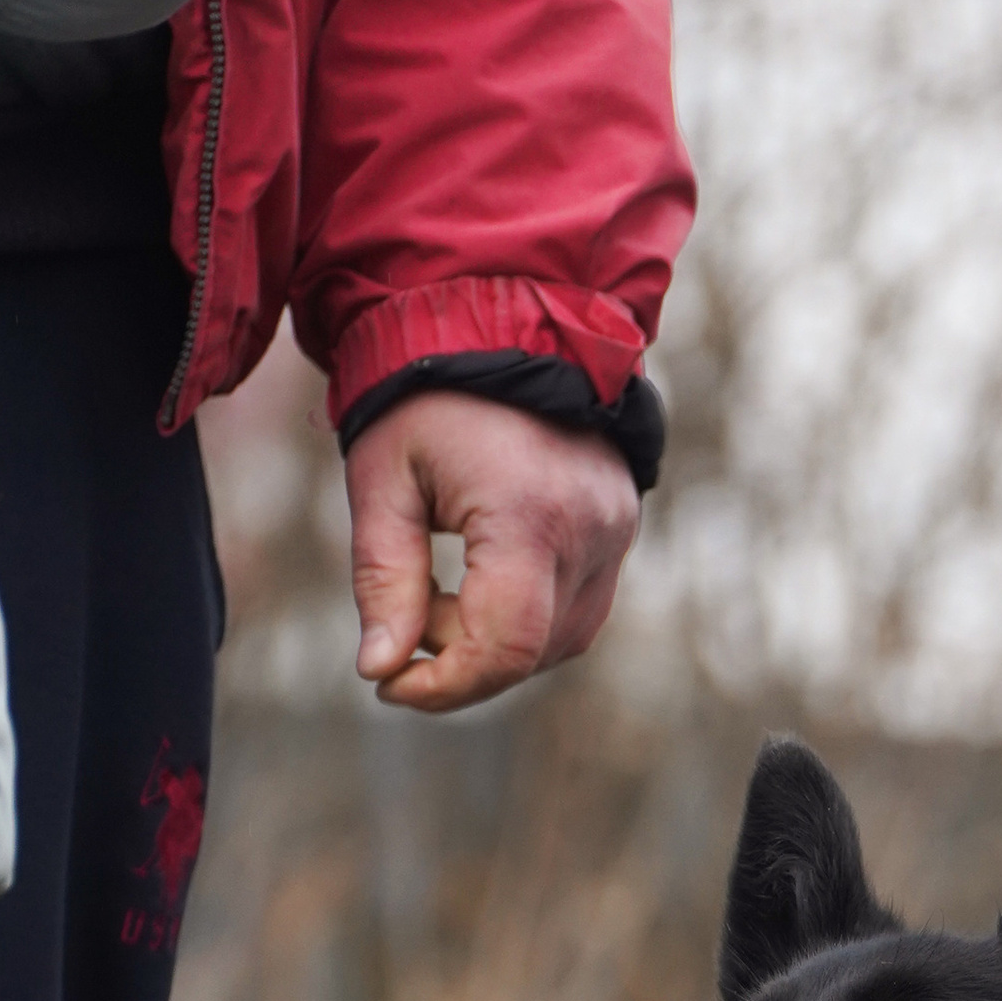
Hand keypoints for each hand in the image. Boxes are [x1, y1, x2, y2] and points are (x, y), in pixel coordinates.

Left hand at [347, 391, 641, 714]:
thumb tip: (380, 668)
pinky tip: (482, 581)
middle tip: (404, 617)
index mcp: (529, 513)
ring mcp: (616, 530)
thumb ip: (383, 578)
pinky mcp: (621, 529)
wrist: (503, 313)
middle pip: (530, 651)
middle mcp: (590, 529)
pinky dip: (526, 618)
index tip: (388, 684)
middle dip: (458, 657)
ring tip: (442, 591)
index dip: (445, 686)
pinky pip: (578, 609)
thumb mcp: (384, 479)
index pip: (503, 646)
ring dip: (494, 641)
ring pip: (560, 640)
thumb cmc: (427, 391)